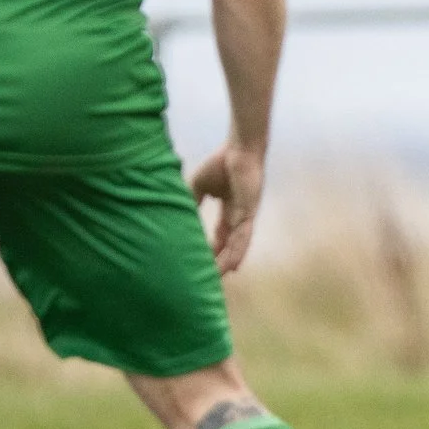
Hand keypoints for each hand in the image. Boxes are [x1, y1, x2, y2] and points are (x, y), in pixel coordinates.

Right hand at [189, 140, 266, 272]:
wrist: (239, 149)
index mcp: (229, 210)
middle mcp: (239, 216)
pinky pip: (243, 236)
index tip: (203, 265)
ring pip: (237, 245)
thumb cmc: (221, 163)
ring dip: (228, 262)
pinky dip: (238, 251)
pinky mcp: (249, 212)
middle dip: (221, 262)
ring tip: (219, 279)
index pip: (221, 236)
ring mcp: (246, 215)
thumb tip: (178, 215)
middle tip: (210, 280)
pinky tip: (232, 265)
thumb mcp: (199, 186)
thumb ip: (192, 201)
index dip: (213, 251)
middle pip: (229, 245)